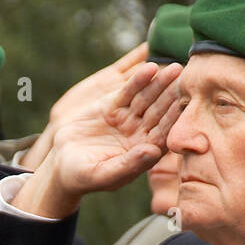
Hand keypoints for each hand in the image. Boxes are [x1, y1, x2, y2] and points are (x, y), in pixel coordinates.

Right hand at [13, 61, 182, 218]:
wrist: (59, 164)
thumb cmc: (82, 178)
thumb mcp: (103, 174)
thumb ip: (129, 165)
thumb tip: (153, 152)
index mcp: (143, 154)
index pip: (163, 135)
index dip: (173, 120)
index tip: (184, 105)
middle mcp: (140, 135)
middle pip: (159, 113)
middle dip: (171, 96)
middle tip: (186, 78)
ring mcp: (128, 120)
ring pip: (147, 99)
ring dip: (159, 83)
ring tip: (172, 68)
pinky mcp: (113, 107)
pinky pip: (128, 92)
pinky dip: (138, 80)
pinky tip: (150, 67)